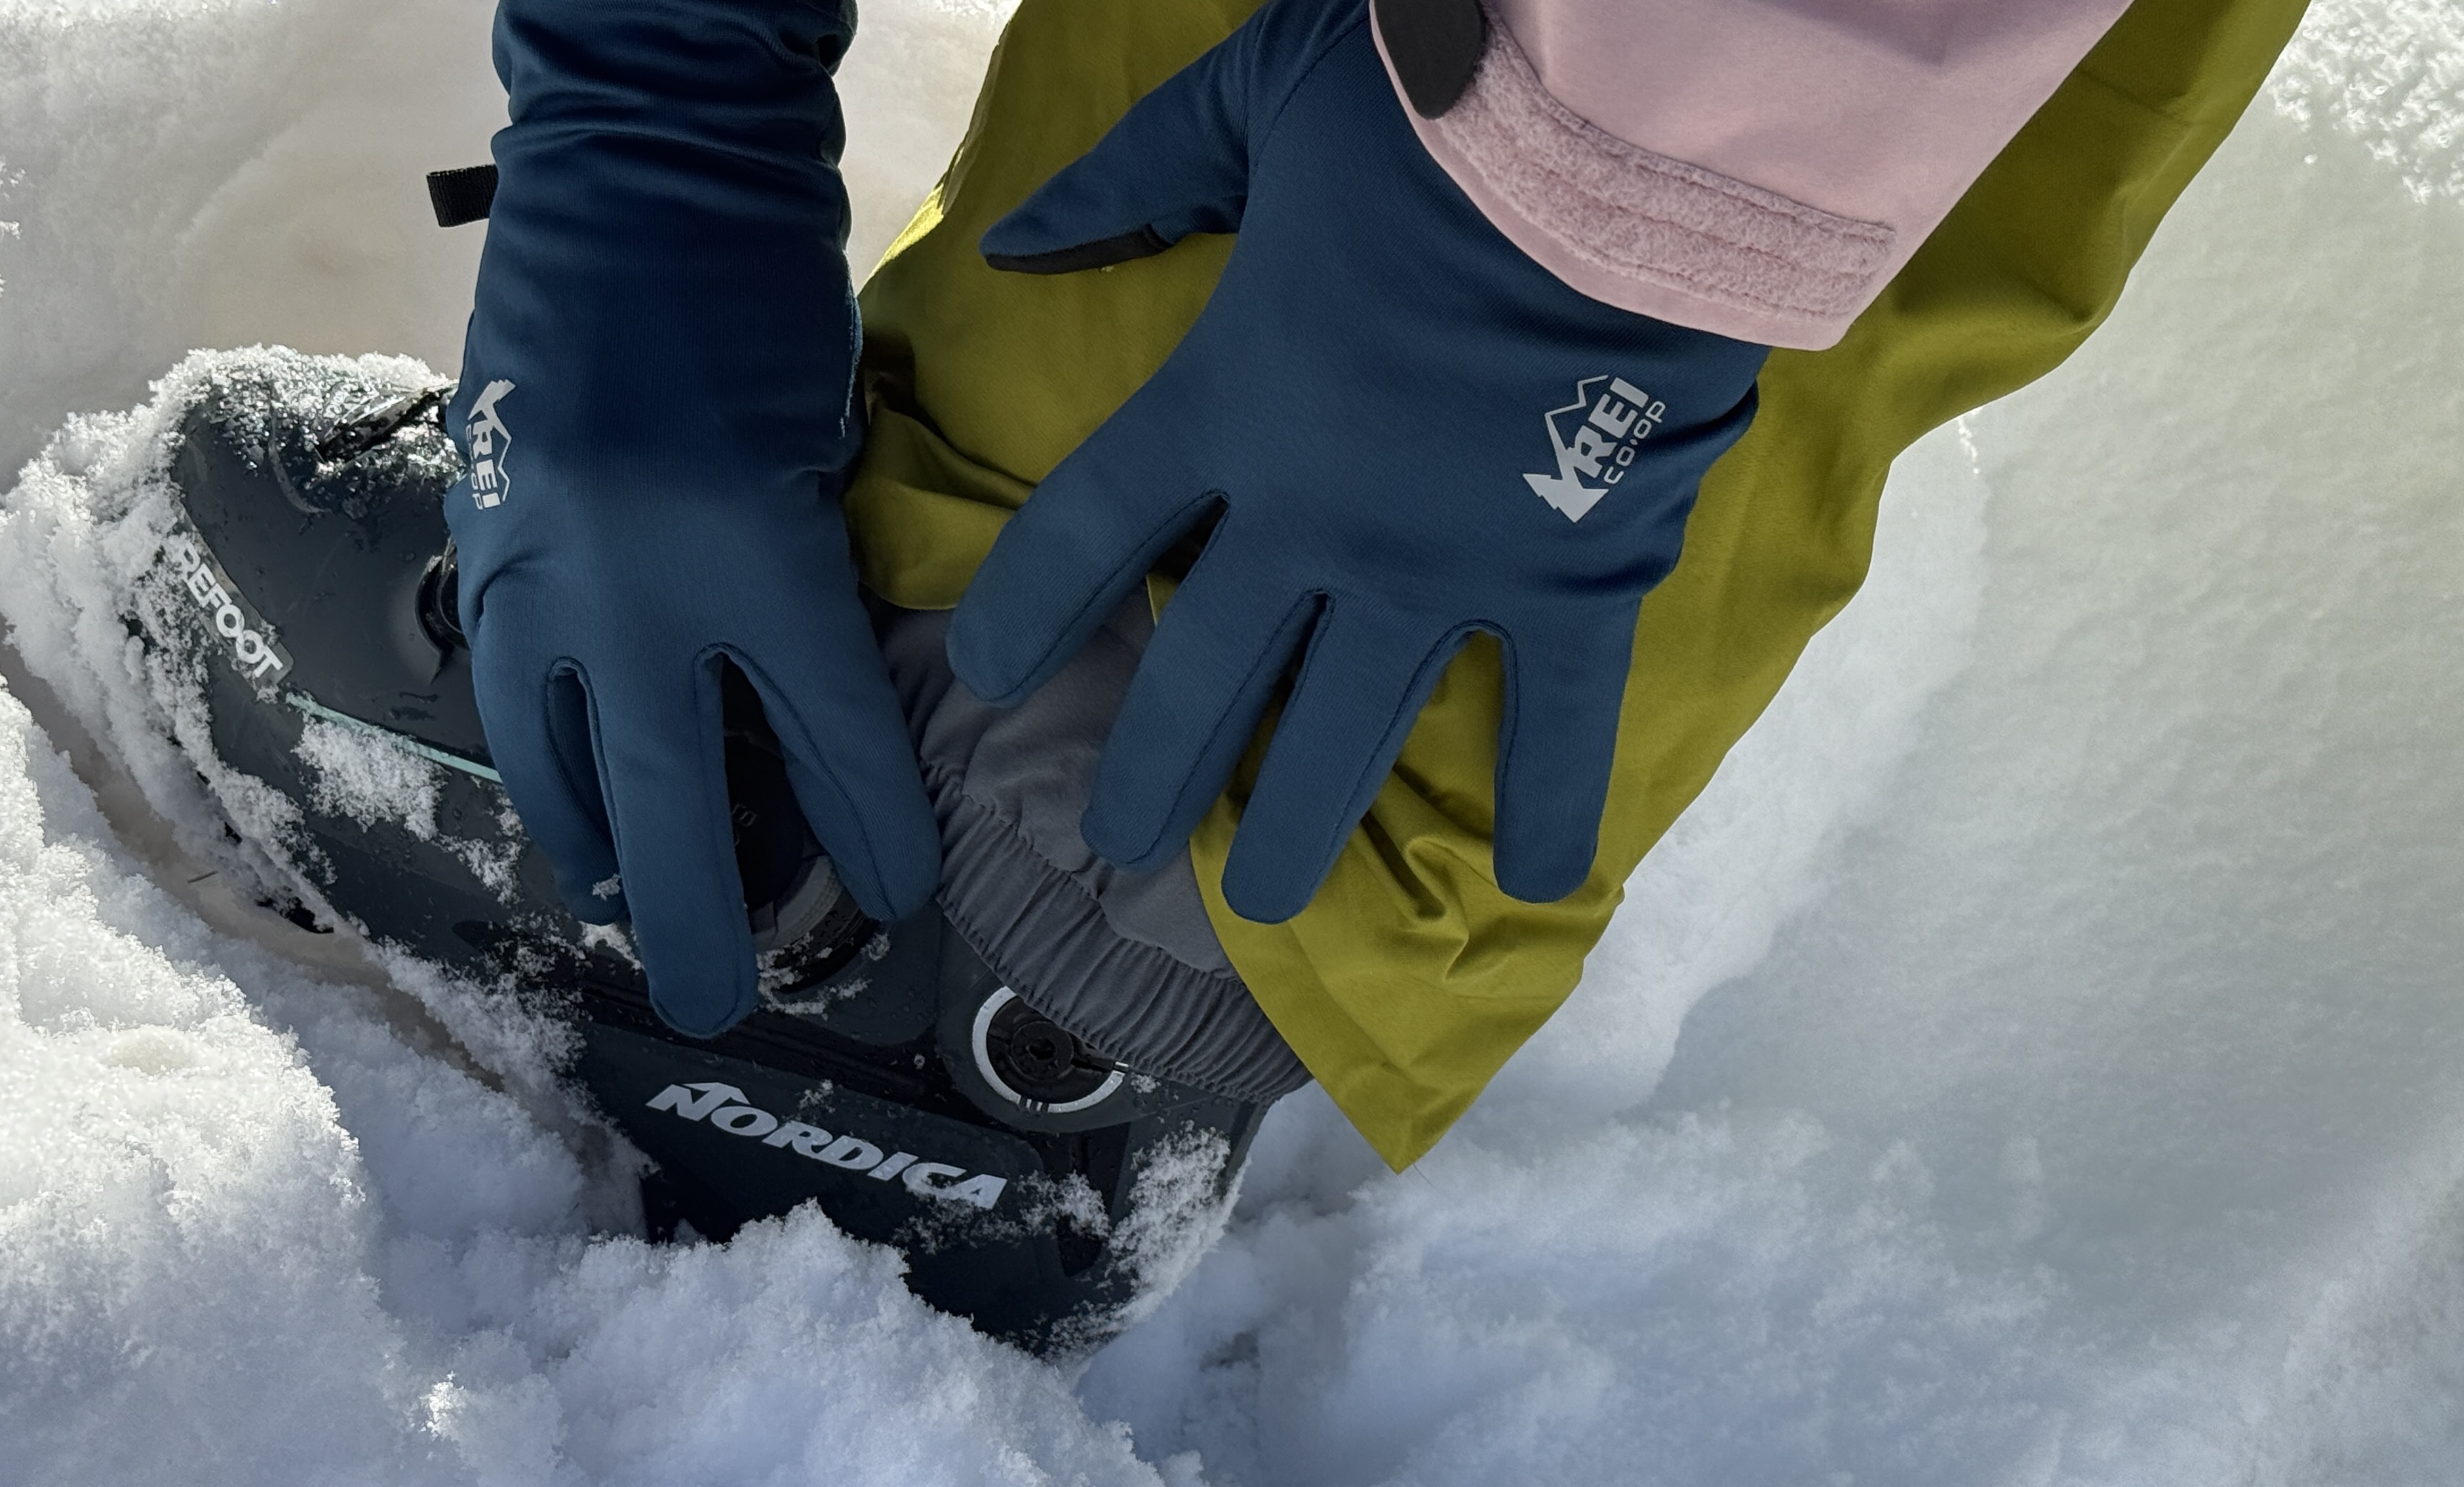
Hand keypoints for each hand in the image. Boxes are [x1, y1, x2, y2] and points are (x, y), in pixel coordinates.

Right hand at [446, 0, 937, 1034]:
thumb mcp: (833, 442)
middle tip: (723, 1002)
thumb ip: (817, 575)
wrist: (639, 163)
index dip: (870, 832)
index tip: (901, 898)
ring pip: (559, 760)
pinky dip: (540, 762)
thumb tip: (817, 692)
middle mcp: (635, 586)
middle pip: (672, 794)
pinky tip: (564, 804)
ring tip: (626, 908)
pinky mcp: (483, 544)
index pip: (827, 736)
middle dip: (702, 914)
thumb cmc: (771, 288)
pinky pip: (508, 692)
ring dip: (597, 847)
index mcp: (754, 550)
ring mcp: (540, 570)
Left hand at [947, 0, 1768, 922]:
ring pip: (1351, 732)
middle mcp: (1320, 516)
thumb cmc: (1435, 108)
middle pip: (1206, 679)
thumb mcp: (1250, 105)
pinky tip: (1535, 882)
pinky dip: (1551, 803)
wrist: (1631, 134)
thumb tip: (1010, 241)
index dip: (1022, 615)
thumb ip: (1130, 180)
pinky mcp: (1575, 581)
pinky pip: (1556, 719)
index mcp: (1230, 401)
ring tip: (1259, 898)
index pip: (1084, 532)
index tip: (986, 681)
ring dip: (1299, 827)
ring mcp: (1448, 566)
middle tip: (1116, 847)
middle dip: (1152, 774)